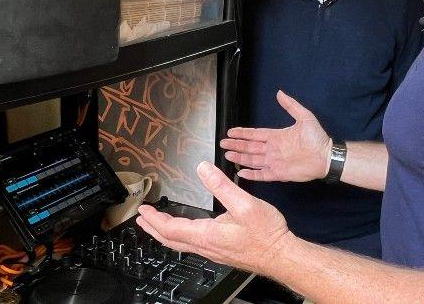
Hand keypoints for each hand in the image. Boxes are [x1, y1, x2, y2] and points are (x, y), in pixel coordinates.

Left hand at [136, 162, 292, 274]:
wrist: (282, 256)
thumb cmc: (266, 234)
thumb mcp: (244, 204)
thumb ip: (222, 185)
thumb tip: (203, 168)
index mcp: (207, 235)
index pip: (171, 229)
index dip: (155, 219)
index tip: (143, 210)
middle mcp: (207, 246)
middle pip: (171, 240)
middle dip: (154, 229)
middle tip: (141, 220)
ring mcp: (214, 252)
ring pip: (181, 244)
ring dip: (165, 234)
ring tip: (156, 226)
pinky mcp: (222, 253)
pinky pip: (192, 246)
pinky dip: (180, 237)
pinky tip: (185, 233)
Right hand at [220, 90, 331, 181]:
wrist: (326, 156)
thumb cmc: (316, 137)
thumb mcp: (304, 117)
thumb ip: (291, 105)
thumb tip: (279, 93)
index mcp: (276, 136)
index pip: (255, 134)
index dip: (242, 133)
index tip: (230, 132)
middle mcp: (272, 149)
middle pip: (249, 147)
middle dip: (236, 145)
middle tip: (223, 144)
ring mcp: (274, 162)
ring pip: (252, 160)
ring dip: (240, 158)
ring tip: (227, 155)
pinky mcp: (278, 173)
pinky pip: (262, 174)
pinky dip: (251, 175)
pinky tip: (241, 174)